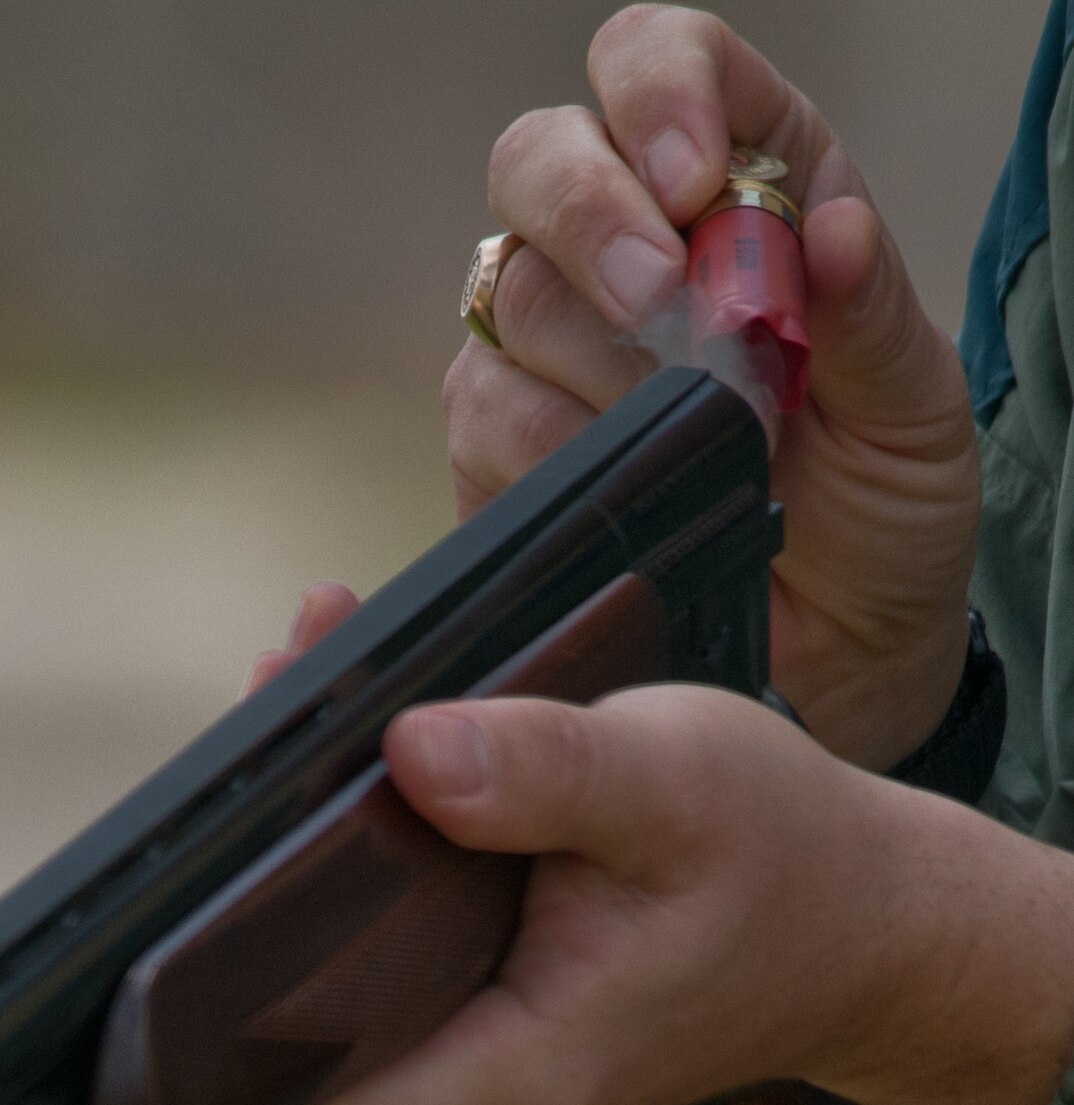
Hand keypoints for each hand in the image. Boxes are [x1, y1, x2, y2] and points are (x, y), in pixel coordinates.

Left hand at [235, 674, 1073, 1104]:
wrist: (864, 930)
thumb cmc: (785, 859)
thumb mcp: (680, 782)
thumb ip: (548, 773)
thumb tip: (407, 755)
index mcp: (510, 1077)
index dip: (202, 1026)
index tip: (186, 891)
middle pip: (279, 1051)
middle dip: (246, 898)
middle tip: (272, 723)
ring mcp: (469, 1089)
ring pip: (316, 1014)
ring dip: (293, 874)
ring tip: (313, 705)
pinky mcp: (476, 1045)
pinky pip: (366, 987)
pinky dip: (347, 883)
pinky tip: (362, 763)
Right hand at [444, 4, 980, 771]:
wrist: (836, 650)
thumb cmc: (879, 511)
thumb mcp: (913, 411)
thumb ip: (871, 315)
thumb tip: (831, 229)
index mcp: (739, 185)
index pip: (659, 64)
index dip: (658, 94)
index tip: (695, 180)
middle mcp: (625, 246)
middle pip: (541, 159)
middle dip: (594, 222)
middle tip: (660, 308)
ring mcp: (547, 344)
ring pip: (512, 298)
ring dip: (604, 376)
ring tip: (701, 448)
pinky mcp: (497, 442)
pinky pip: (487, 415)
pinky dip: (558, 456)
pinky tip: (629, 493)